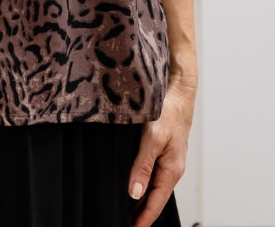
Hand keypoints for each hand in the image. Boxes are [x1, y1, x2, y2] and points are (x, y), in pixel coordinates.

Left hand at [129, 76, 196, 226]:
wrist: (178, 91)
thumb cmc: (169, 111)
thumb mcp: (153, 138)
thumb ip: (143, 166)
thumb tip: (134, 193)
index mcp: (171, 169)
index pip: (156, 202)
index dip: (144, 218)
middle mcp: (172, 167)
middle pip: (156, 197)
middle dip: (143, 213)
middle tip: (128, 223)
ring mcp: (170, 159)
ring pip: (156, 186)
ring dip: (143, 199)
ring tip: (130, 211)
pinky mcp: (165, 149)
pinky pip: (155, 173)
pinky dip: (146, 183)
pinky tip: (136, 184)